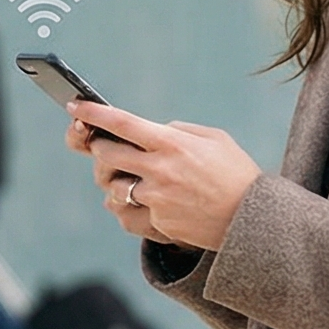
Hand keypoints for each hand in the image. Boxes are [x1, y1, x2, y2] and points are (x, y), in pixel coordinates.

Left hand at [67, 100, 259, 250]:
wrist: (254, 221)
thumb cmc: (236, 174)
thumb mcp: (214, 139)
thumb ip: (179, 131)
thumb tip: (155, 130)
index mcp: (173, 143)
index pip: (122, 122)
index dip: (93, 112)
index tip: (74, 105)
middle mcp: (160, 170)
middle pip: (106, 154)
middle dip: (100, 148)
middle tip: (104, 146)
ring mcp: (157, 199)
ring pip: (112, 187)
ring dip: (116, 180)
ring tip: (134, 177)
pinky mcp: (158, 223)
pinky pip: (126, 213)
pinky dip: (129, 206)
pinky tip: (143, 201)